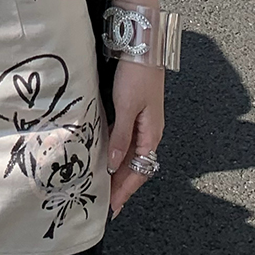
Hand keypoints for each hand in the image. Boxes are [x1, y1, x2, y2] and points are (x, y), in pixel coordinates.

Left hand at [106, 56, 163, 217]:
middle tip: (104, 202)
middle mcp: (149, 132)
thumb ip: (120, 137)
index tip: (113, 207)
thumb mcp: (126, 107)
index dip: (125, 191)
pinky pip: (126, 142)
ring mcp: (142, 123)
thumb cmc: (138, 74)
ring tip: (102, 185)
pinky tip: (105, 158)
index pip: (139, 172)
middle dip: (121, 186)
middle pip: (135, 167)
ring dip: (117, 172)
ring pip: (130, 156)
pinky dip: (116, 154)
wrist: (143, 46)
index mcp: (152, 135)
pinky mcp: (134, 113)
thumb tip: (112, 164)